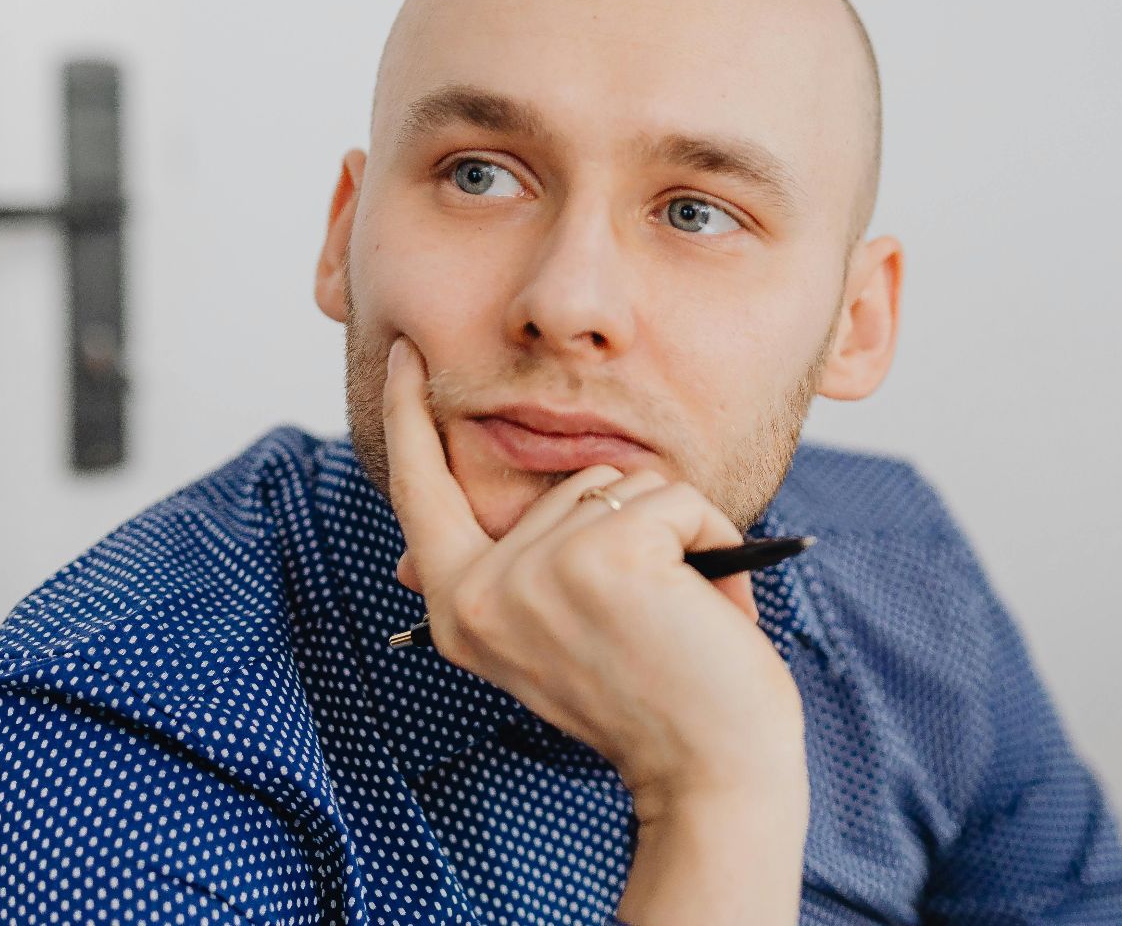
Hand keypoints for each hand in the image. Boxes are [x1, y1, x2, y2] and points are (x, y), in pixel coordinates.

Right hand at [380, 335, 807, 808]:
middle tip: (658, 614)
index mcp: (460, 613)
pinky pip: (675, 497)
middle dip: (634, 527)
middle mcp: (482, 593)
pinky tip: (708, 609)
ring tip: (683, 615)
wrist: (714, 771)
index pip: (418, 492)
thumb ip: (511, 579)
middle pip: (565, 482)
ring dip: (677, 534)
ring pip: (625, 485)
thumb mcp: (558, 635)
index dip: (408, 416)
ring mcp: (538, 571)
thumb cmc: (655, 699)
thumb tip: (419, 558)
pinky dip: (713, 538)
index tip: (407, 351)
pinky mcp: (604, 554)